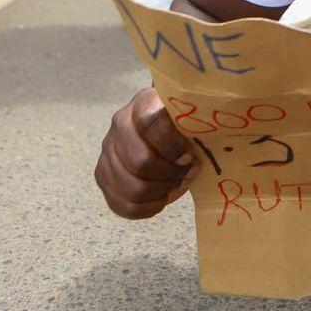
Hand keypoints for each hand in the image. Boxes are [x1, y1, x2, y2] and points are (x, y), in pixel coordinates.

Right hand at [95, 88, 198, 218]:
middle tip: (187, 172)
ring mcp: (108, 151)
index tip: (189, 155)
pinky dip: (147, 207)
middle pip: (140, 161)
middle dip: (170, 173)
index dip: (171, 144)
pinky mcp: (103, 175)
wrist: (162, 126)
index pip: (150, 121)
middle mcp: (119, 124)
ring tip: (176, 183)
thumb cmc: (184, 123)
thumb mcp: (192, 113)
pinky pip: (122, 205)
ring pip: (131, 187)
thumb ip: (200, 120)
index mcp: (143, 103)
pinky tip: (162, 197)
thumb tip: (207, 141)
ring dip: (160, 191)